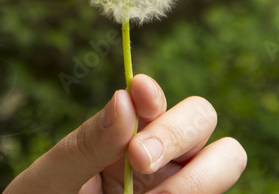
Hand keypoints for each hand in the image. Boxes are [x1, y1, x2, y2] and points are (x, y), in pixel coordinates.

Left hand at [4, 74, 246, 192]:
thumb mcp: (50, 179)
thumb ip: (86, 144)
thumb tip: (125, 98)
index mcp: (124, 135)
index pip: (152, 99)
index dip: (153, 94)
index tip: (141, 94)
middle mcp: (161, 157)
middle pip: (202, 117)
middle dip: (177, 131)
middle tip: (138, 160)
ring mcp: (179, 186)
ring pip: (227, 158)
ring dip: (197, 176)